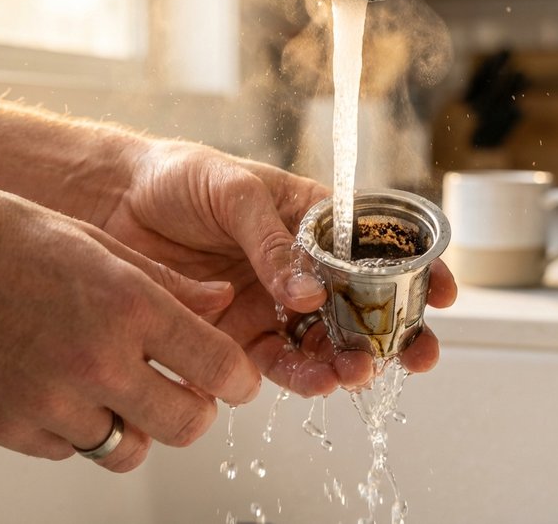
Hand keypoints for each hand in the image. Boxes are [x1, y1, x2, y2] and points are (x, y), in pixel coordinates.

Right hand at [0, 180, 260, 472]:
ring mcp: (49, 401)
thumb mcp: (98, 245)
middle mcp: (94, 359)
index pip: (218, 367)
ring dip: (133, 425)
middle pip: (186, 424)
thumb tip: (220, 305)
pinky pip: (69, 450)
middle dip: (196, 412)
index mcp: (127, 304)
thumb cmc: (0, 237)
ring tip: (114, 390)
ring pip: (127, 448)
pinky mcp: (9, 428)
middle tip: (185, 393)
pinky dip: (76, 430)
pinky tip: (60, 390)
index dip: (238, 381)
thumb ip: (168, 284)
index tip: (235, 382)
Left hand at [100, 138, 456, 395]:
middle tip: (415, 353)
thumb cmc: (177, 178)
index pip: (376, 246)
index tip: (444, 291)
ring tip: (358, 371)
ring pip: (326, 341)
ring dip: (349, 360)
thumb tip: (310, 293)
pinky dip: (301, 374)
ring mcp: (271, 303)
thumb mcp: (234, 193)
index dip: (416, 268)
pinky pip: (279, 362)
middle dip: (394, 332)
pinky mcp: (237, 334)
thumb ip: (273, 243)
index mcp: (311, 220)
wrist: (112, 203)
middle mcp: (299, 267)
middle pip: (362, 305)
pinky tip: (316, 378)